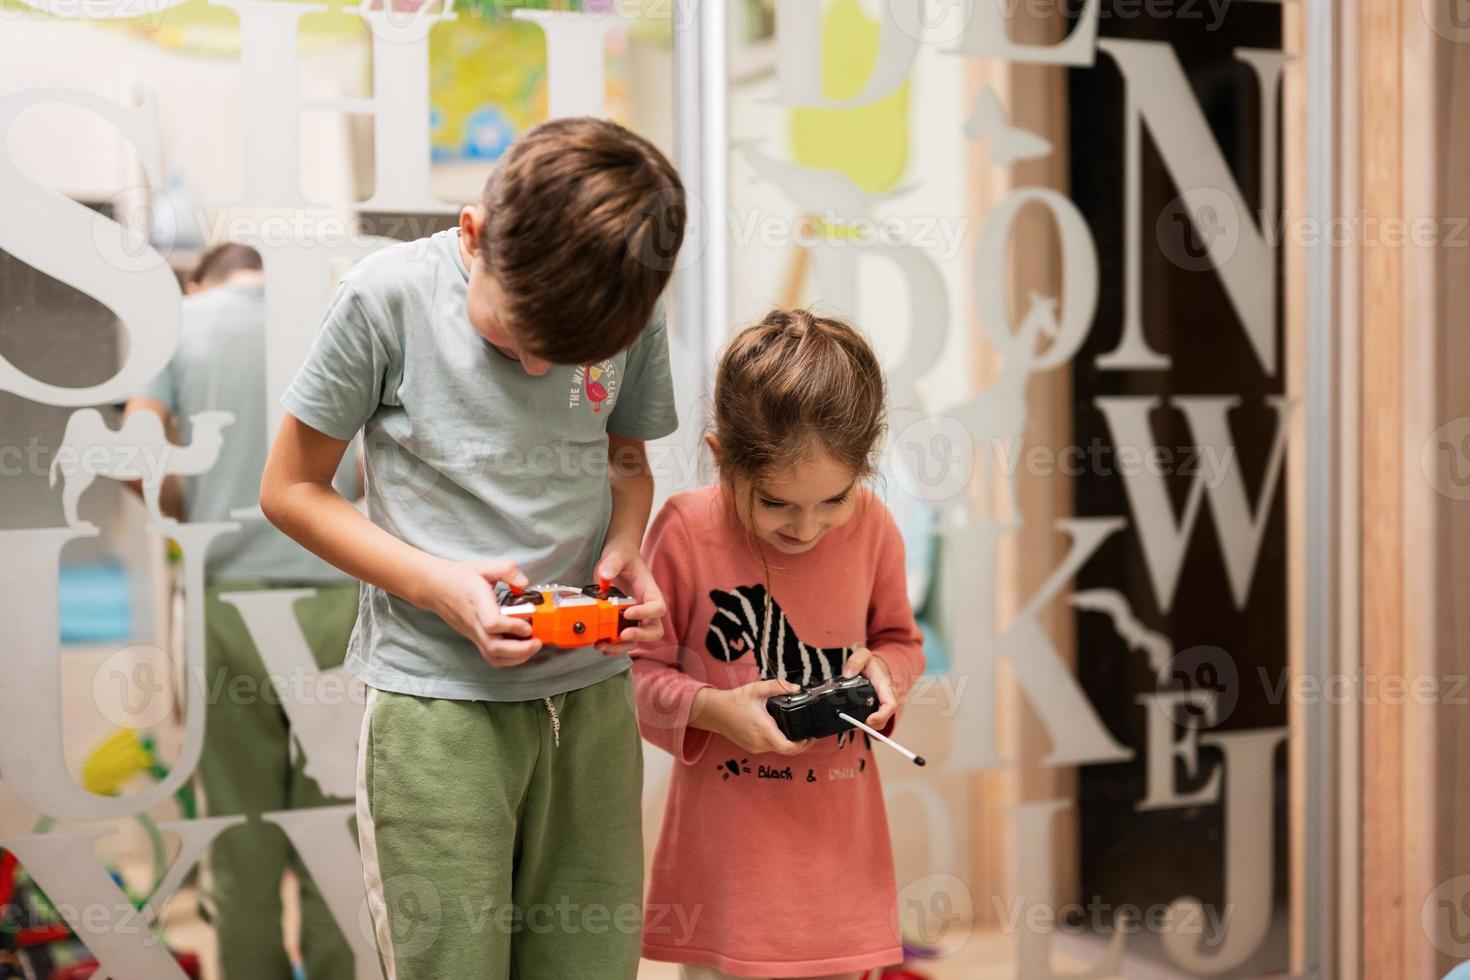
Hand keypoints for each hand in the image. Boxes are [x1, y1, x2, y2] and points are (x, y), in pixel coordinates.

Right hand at [417, 558, 541, 667]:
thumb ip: (507, 570)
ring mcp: (473, 633)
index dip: (511, 627)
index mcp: (477, 602)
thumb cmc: (461, 577)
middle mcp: (474, 622)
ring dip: (516, 657)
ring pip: (492, 656)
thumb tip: (524, 584)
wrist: (436, 588)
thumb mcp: (485, 566)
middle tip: (537, 641)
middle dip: (520, 649)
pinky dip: (508, 659)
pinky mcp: (474, 639)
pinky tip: (521, 650)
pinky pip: (490, 656)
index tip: (527, 625)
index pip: (491, 623)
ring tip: (532, 647)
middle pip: (494, 647)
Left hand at [593, 542, 665, 654]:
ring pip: (638, 639)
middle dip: (640, 636)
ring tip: (605, 645)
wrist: (618, 558)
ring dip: (623, 646)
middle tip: (623, 634)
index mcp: (649, 591)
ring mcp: (636, 617)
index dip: (646, 613)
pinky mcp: (623, 622)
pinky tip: (603, 647)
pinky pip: (624, 640)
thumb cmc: (623, 556)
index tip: (628, 612)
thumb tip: (605, 575)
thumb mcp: (618, 554)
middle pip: (654, 629)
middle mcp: (646, 607)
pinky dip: (615, 647)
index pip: (657, 607)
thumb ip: (612, 563)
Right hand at [690, 679, 813, 755]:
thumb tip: (796, 688)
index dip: (803, 745)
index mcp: (764, 729)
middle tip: (808, 735)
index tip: (810, 736)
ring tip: (797, 731)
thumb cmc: (735, 700)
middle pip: (786, 751)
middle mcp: (760, 742)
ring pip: (778, 750)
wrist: (715, 712)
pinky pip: (770, 748)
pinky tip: (781, 733)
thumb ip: (778, 686)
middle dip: (800, 745)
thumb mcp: (757, 689)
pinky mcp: (751, 748)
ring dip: (789, 744)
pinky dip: (778, 743)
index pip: (788, 747)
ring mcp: (755, 747)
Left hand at [842, 646, 897, 728]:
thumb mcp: (864, 655)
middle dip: (869, 726)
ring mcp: (881, 707)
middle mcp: (886, 700)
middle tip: (850, 720)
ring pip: (877, 724)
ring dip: (864, 726)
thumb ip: (856, 660)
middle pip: (883, 720)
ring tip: (848, 719)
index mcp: (886, 687)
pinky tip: (850, 719)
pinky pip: (871, 722)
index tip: (869, 720)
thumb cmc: (872, 664)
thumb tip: (847, 674)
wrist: (876, 667)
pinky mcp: (875, 711)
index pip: (891, 705)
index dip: (881, 716)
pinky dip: (861, 724)